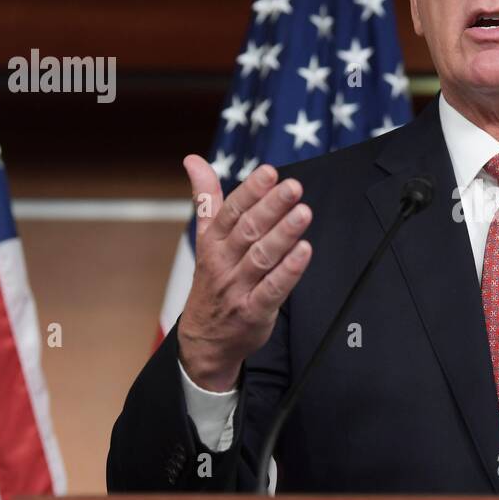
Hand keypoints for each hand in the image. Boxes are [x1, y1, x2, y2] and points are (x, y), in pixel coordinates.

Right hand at [176, 156, 312, 390]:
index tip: (270, 172)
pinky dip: (289, 271)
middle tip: (293, 187)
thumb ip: (206, 199)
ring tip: (303, 212)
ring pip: (262, 257)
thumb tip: (193, 159)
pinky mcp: (254, 312)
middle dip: (272, 207)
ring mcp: (238, 288)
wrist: (204, 340)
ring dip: (284, 234)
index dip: (251, 191)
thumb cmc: (212, 281)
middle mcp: (223, 263)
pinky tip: (305, 252)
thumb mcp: (205, 239)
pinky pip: (273, 289)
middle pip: (248, 231)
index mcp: (212, 242)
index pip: (231, 211)